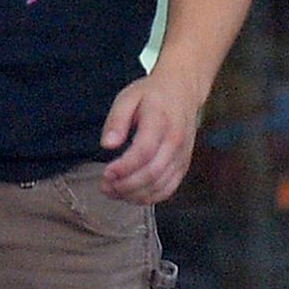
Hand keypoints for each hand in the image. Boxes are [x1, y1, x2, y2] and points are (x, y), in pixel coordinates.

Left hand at [99, 66, 202, 204]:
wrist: (183, 91)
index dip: (124, 167)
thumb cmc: (152, 95)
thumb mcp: (128, 98)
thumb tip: (107, 145)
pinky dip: (149, 197)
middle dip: (125, 185)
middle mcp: (175, 143)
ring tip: (112, 192)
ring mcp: (182, 156)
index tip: (105, 173)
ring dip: (134, 195)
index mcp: (161, 122)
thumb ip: (116, 120)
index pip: (144, 152)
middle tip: (104, 186)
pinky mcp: (183, 166)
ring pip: (161, 186)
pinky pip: (169, 189)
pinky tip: (131, 195)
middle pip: (152, 174)